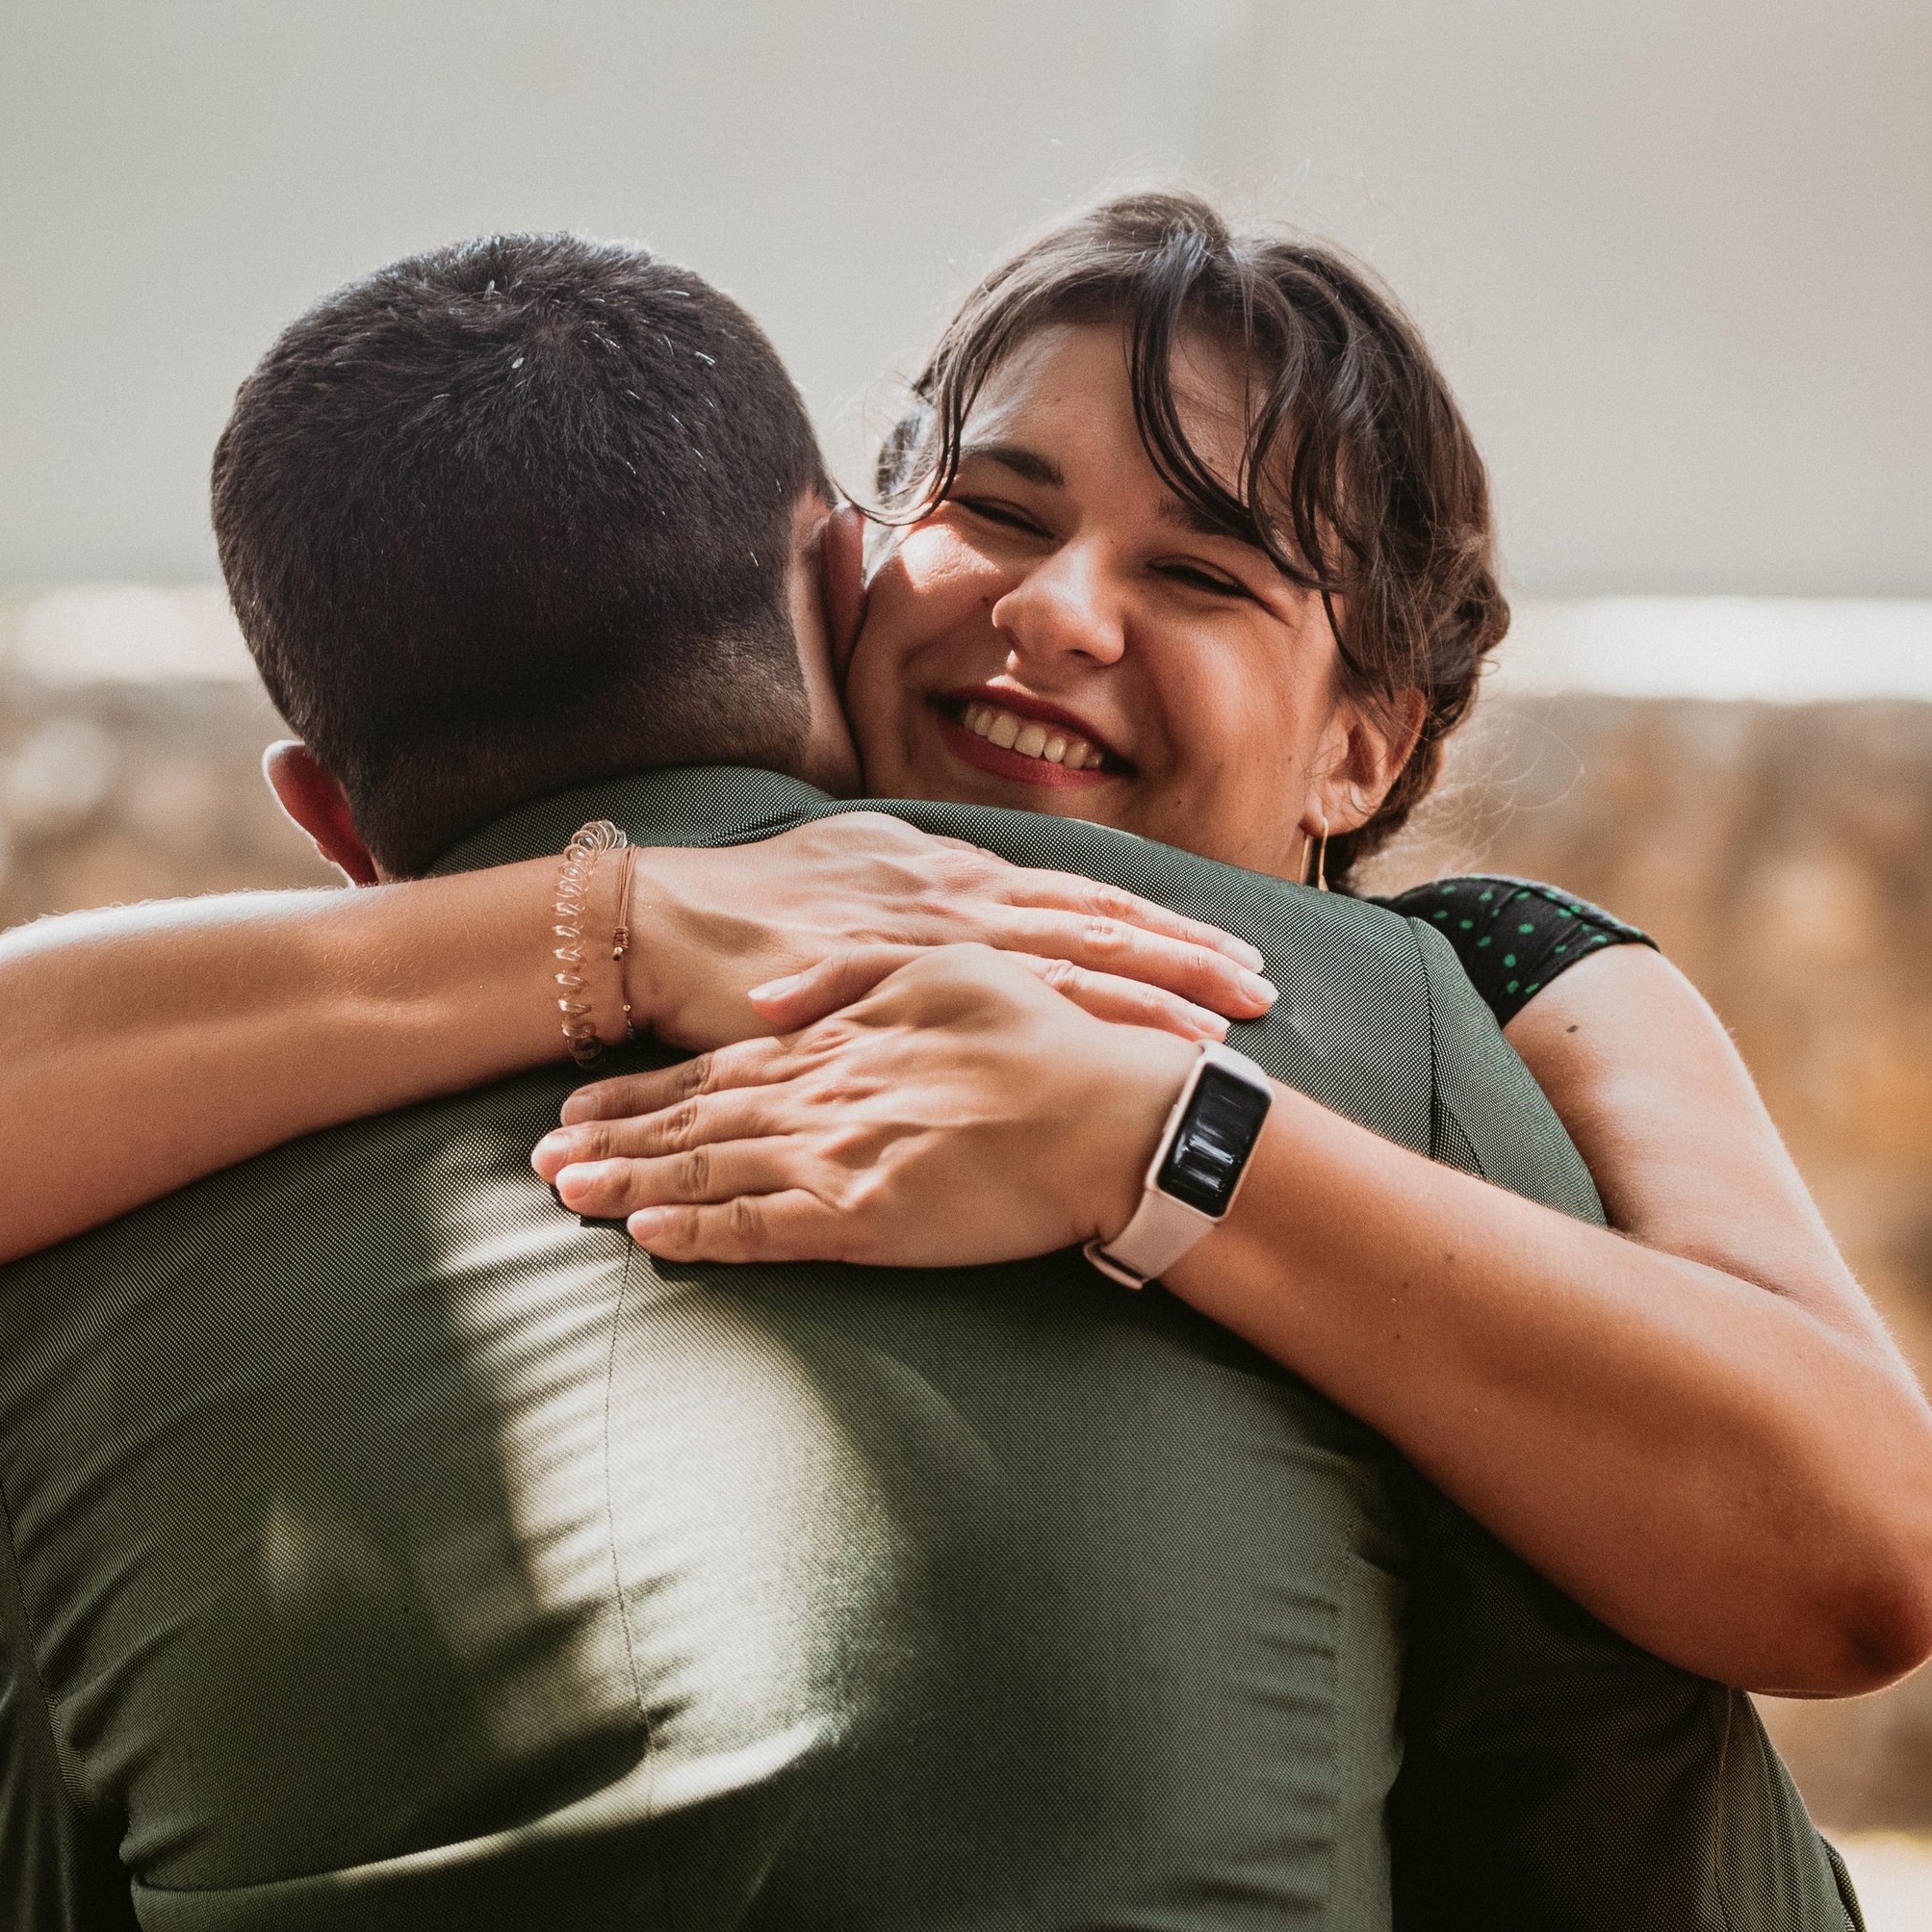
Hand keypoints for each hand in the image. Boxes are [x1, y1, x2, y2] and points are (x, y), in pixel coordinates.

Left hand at [534, 943, 1198, 1266]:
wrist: (1110, 1115)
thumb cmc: (1044, 1038)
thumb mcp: (944, 967)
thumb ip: (845, 978)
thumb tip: (763, 998)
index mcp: (839, 1040)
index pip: (718, 1070)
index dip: (643, 1092)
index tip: (582, 1105)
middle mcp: (823, 1097)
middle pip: (695, 1122)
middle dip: (612, 1141)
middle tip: (538, 1159)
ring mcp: (837, 1159)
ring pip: (711, 1173)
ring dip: (631, 1186)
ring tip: (565, 1194)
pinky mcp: (865, 1220)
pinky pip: (763, 1231)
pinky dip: (701, 1234)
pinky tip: (648, 1239)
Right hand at [629, 815, 1274, 1054]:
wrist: (667, 923)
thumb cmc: (749, 908)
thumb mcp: (849, 875)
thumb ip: (913, 890)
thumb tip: (958, 893)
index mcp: (949, 875)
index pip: (1076, 898)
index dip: (1153, 924)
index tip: (1223, 946)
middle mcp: (960, 898)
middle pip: (1099, 925)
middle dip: (1186, 957)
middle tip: (1263, 986)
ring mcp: (940, 942)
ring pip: (1077, 964)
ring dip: (1159, 993)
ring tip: (1230, 1024)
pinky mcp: (913, 989)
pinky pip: (1021, 1013)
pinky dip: (1094, 1028)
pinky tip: (1141, 1057)